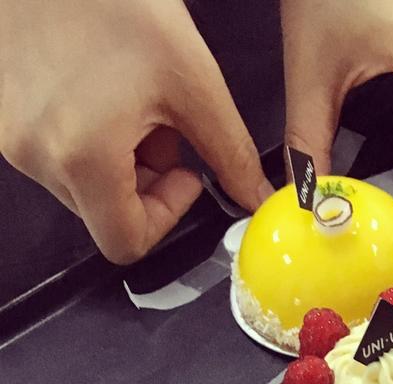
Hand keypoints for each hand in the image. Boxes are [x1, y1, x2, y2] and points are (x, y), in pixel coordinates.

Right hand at [0, 0, 269, 263]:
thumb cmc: (117, 2)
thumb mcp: (194, 83)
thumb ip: (232, 155)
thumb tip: (260, 198)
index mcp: (82, 156)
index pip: (125, 243)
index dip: (166, 217)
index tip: (185, 174)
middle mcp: (35, 155)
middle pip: (105, 215)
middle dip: (147, 184)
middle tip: (165, 129)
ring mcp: (10, 136)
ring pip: (82, 186)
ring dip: (120, 161)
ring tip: (133, 101)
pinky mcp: (1, 115)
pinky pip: (54, 153)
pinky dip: (88, 138)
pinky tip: (103, 90)